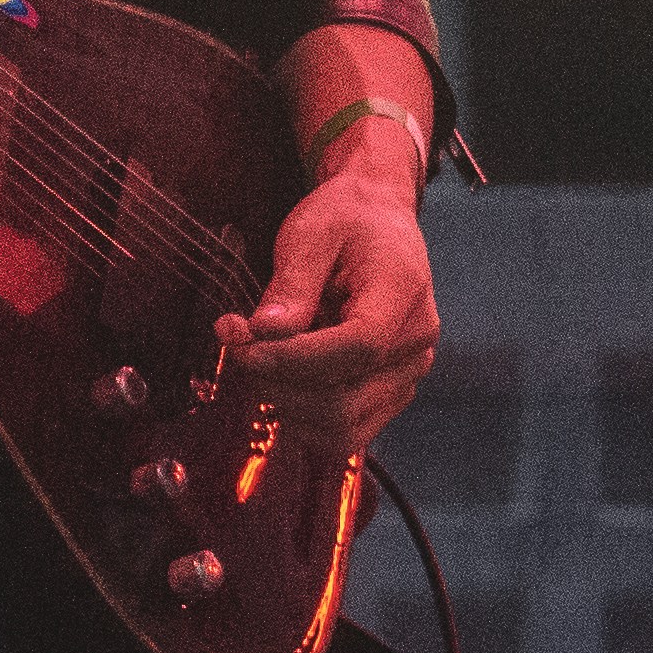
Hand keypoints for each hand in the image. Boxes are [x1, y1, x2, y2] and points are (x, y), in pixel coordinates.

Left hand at [220, 148, 439, 464]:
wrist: (377, 220)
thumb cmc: (344, 220)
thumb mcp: (310, 234)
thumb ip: (291, 284)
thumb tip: (263, 333)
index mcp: (404, 292)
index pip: (357, 347)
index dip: (294, 358)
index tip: (243, 344)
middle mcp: (416, 342)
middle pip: (346, 398)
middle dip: (278, 382)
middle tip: (237, 344)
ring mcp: (408, 373)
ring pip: (343, 426)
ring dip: (287, 403)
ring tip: (260, 358)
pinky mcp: (391, 393)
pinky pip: (346, 431)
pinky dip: (304, 416)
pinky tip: (283, 377)